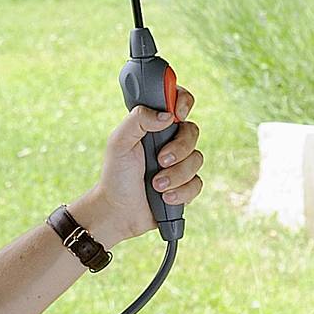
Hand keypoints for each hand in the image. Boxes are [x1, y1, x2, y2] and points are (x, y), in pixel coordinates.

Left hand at [78, 88, 203, 247]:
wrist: (119, 211)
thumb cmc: (116, 175)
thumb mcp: (119, 142)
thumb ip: (138, 120)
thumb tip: (167, 115)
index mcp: (154, 126)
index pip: (178, 102)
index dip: (183, 102)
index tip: (178, 113)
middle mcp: (170, 141)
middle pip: (192, 132)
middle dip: (179, 148)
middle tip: (160, 160)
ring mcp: (180, 163)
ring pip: (197, 159)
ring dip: (176, 174)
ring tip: (156, 185)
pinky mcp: (186, 185)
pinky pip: (197, 183)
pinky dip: (181, 191)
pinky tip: (165, 196)